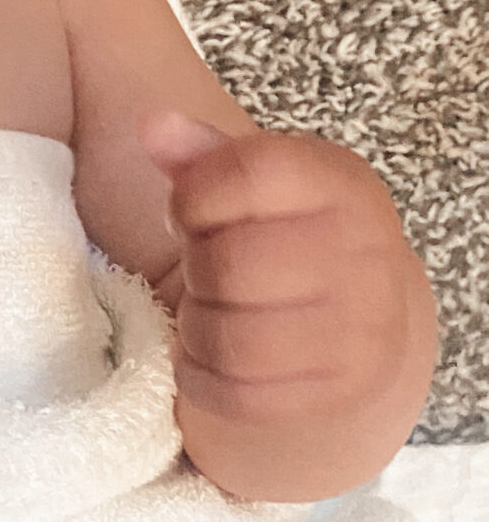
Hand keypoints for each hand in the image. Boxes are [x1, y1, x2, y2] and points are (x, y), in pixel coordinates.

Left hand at [142, 112, 425, 445]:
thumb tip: (153, 127)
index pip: (248, 173)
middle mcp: (367, 253)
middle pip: (231, 265)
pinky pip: (240, 395)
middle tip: (203, 268)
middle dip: (196, 267)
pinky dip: (204, 377)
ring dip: (198, 327)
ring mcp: (363, 329)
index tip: (189, 211)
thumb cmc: (285, 237)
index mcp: (342, 183)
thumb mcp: (253, 185)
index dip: (193, 195)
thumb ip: (201, 156)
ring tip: (207, 310)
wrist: (359, 322)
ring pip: (234, 339)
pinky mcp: (343, 392)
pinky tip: (213, 355)